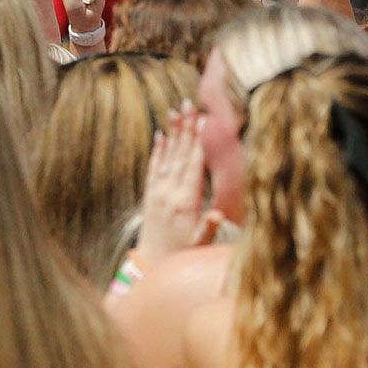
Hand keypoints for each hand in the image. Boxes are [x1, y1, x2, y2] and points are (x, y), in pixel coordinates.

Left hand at [135, 106, 225, 262]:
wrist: (152, 263)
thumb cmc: (183, 253)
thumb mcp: (200, 244)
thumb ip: (208, 228)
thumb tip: (218, 215)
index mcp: (186, 202)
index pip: (194, 166)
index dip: (199, 142)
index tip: (203, 121)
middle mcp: (170, 193)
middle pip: (180, 154)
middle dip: (185, 128)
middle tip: (188, 104)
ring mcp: (158, 192)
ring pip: (167, 157)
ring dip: (172, 133)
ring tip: (175, 111)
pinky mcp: (150, 194)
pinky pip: (153, 168)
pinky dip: (157, 150)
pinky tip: (160, 134)